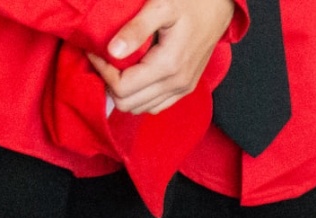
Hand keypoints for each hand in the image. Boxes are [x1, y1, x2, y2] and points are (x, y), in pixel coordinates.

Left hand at [94, 0, 236, 114]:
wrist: (217, 8)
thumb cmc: (190, 2)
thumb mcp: (161, 6)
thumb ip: (136, 29)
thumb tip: (113, 51)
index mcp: (168, 65)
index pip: (122, 88)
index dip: (103, 71)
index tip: (97, 51)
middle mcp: (177, 84)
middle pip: (128, 104)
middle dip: (110, 83)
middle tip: (105, 59)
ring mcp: (182, 89)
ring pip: (140, 109)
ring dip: (123, 91)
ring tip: (118, 66)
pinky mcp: (185, 89)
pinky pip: (155, 106)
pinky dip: (139, 96)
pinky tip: (134, 75)